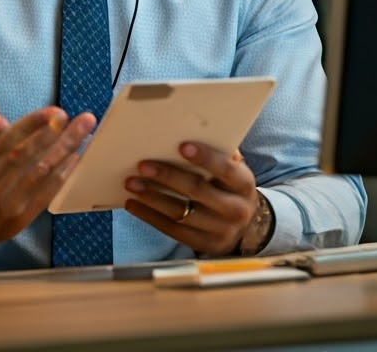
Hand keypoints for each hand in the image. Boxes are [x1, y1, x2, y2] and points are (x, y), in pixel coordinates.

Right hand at [0, 97, 95, 261]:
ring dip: (65, 149)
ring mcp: (7, 201)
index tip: (53, 111)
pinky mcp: (20, 217)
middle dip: (55, 133)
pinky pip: (45, 193)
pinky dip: (62, 173)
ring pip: (40, 171)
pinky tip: (75, 156)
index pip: (5, 138)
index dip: (30, 124)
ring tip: (84, 131)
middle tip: (79, 117)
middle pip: (27, 153)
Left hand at [123, 142, 260, 256]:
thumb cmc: (229, 187)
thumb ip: (217, 153)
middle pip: (198, 191)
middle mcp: (236, 209)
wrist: (245, 226)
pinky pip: (172, 230)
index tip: (182, 146)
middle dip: (168, 176)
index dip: (205, 158)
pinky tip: (133, 204)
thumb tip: (188, 130)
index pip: (226, 169)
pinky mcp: (204, 245)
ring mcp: (221, 231)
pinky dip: (150, 216)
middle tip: (142, 165)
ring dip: (152, 197)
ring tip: (131, 183)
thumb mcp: (232, 171)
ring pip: (181, 213)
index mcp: (244, 184)